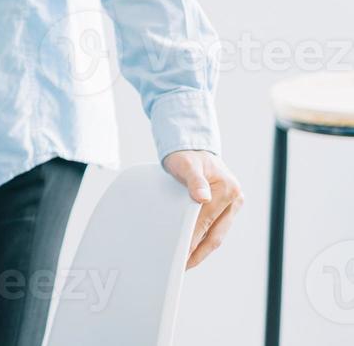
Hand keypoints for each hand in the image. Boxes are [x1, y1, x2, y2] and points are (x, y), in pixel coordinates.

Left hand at [163, 149, 243, 267]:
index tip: (182, 252)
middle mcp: (234, 198)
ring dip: (202, 249)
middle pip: (216, 232)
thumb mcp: (186, 163)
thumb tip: (202, 197)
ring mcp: (232, 205)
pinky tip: (193, 250)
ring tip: (187, 263)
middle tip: (183, 265)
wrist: (192, 149)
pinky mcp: (226, 208)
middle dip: (199, 251)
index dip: (193, 238)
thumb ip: (193, 179)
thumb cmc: (187, 156)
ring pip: (217, 234)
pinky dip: (204, 240)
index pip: (207, 220)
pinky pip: (215, 229)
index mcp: (228, 189)